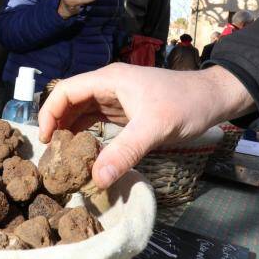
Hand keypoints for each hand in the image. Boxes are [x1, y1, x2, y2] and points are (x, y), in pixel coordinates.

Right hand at [39, 64, 253, 188]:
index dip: (49, 113)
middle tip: (51, 154)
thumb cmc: (185, 105)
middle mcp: (109, 85)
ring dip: (72, 129)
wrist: (214, 98)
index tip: (44, 140)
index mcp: (109, 79)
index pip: (66, 91)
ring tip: (64, 155)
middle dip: (57, 123)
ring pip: (83, 111)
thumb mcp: (154, 129)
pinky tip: (86, 151)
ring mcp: (117, 97)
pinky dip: (88, 133)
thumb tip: (96, 179)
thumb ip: (124, 152)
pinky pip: (98, 119)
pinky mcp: (127, 110)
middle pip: (71, 100)